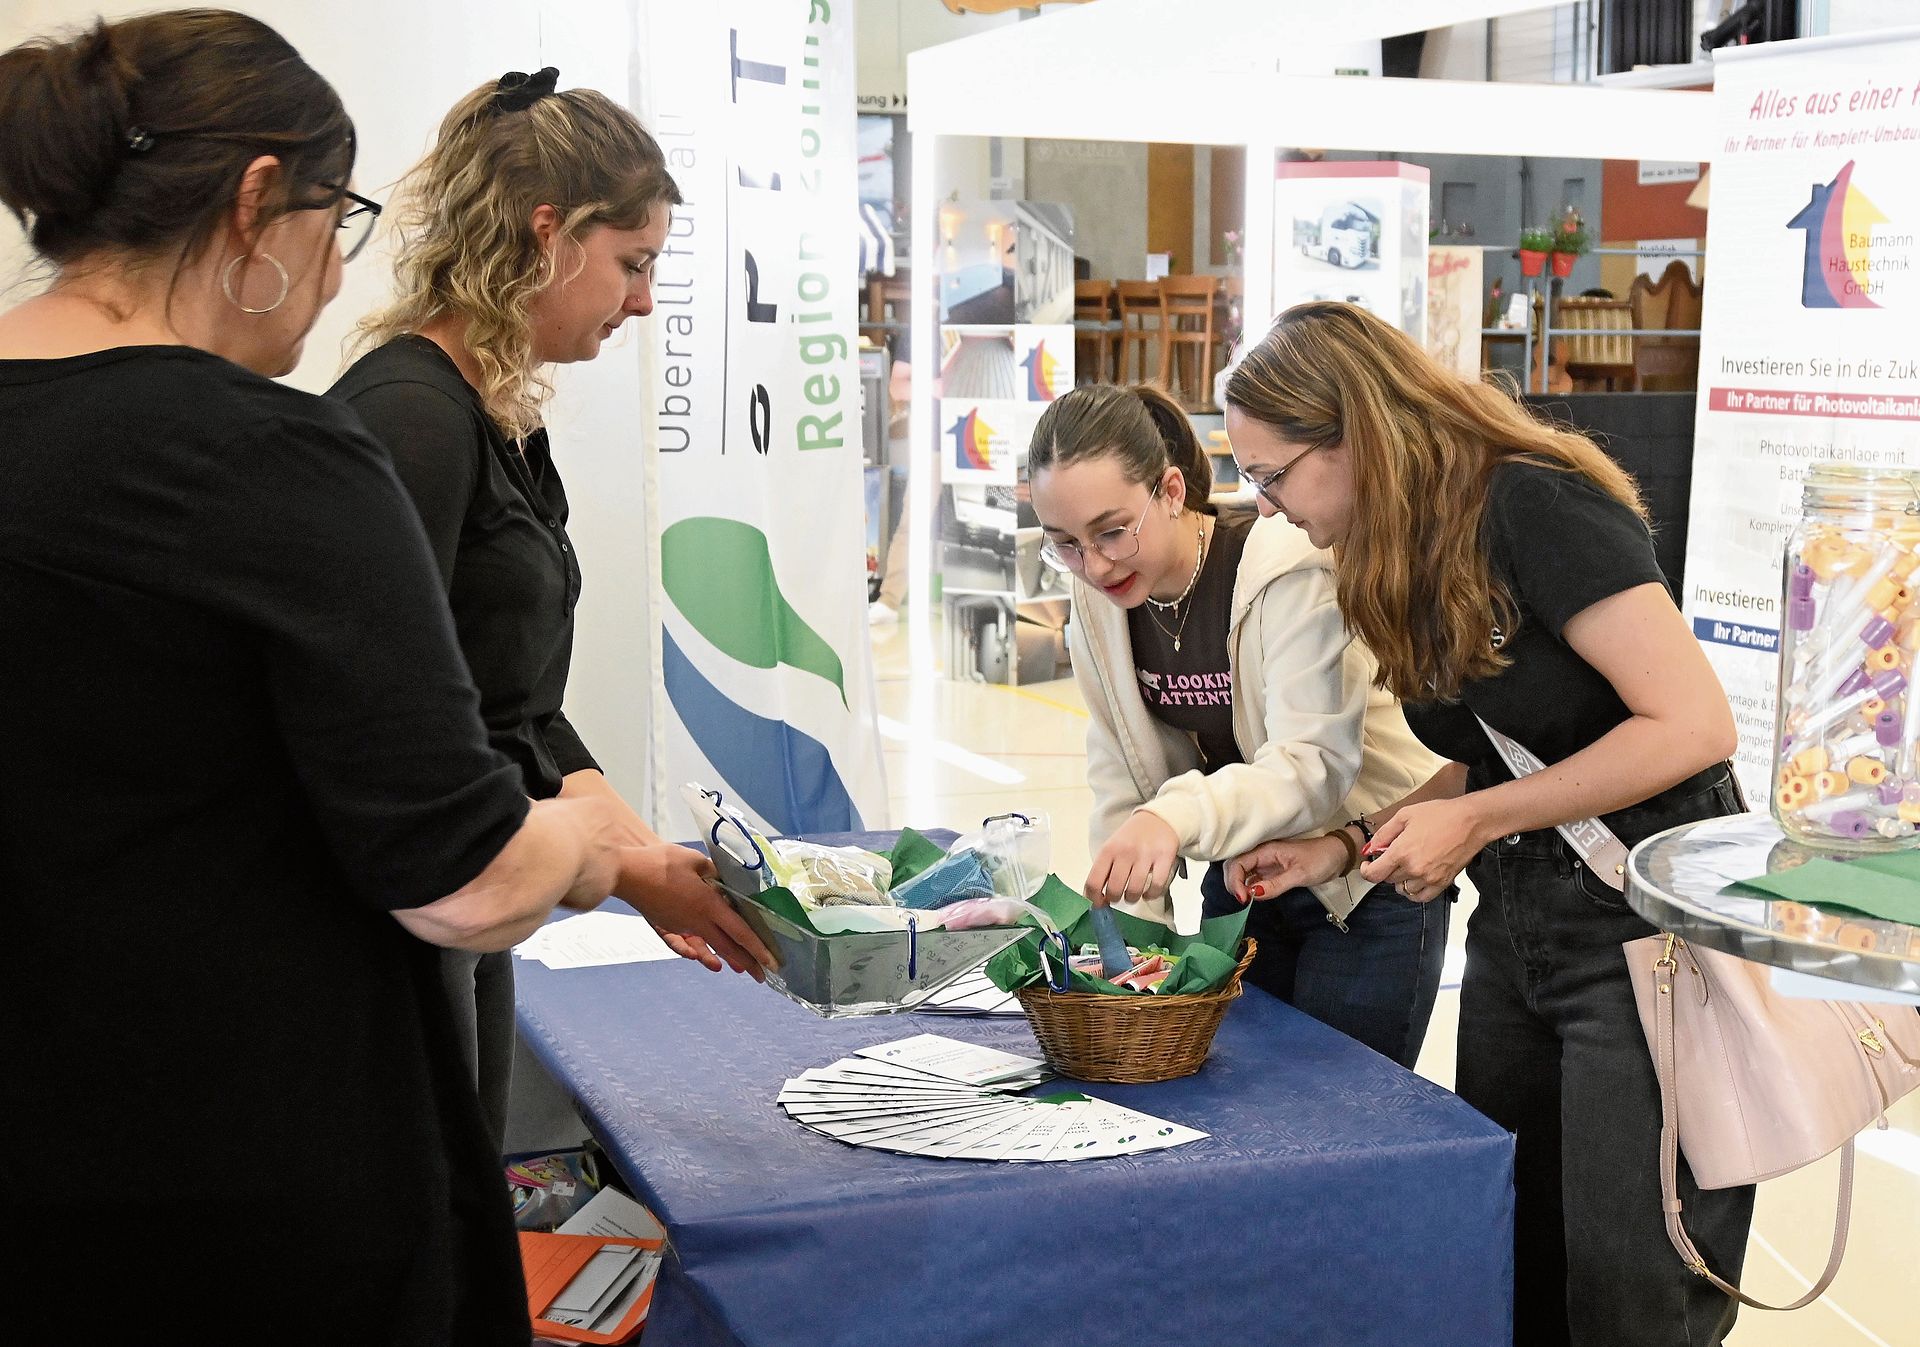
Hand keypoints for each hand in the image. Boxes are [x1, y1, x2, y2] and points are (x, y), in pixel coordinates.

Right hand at [616, 843, 777, 979]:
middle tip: (762, 976)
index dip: (758, 948)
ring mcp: (682, 926)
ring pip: (710, 946)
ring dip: (727, 958)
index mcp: (709, 905)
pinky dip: (695, 951)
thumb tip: (731, 881)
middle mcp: (698, 921)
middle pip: (728, 947)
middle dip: (747, 962)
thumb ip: (717, 873)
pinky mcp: (668, 925)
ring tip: (740, 970)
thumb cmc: (662, 862)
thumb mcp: (697, 861)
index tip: (772, 963)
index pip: (740, 931)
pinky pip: (686, 942)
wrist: (627, 872)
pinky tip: (701, 957)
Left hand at [1084, 811, 1179, 906]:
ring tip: (1133, 894)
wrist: (1158, 819)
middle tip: (1118, 896)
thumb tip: (1096, 897)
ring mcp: (1145, 855)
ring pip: (1134, 890)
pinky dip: (1151, 894)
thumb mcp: (1112, 847)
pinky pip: (1156, 886)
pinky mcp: (1164, 858)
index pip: (1094, 881)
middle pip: (1114, 889)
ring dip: (1132, 898)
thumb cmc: (1132, 837)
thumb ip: (1104, 870)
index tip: (1098, 903)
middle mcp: (1125, 852)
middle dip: (1114, 898)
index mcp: (1108, 850)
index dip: (1094, 898)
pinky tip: (1148, 891)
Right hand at [1224, 834, 1349, 903]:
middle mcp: (1261, 854)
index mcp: (1266, 850)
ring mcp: (1265, 862)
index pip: (1238, 862)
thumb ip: (1275, 885)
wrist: (1336, 855)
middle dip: (1233, 883)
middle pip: (1235, 865)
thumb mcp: (1299, 874)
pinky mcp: (1270, 869)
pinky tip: (1251, 896)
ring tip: (1245, 900)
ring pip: (1241, 871)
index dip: (1235, 880)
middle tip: (1242, 901)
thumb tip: (1253, 894)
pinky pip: (1252, 876)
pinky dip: (1247, 886)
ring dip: (1238, 885)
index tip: (1243, 898)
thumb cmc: (1320, 860)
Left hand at [1357, 797, 1485, 902]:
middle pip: (1388, 880)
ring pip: (1403, 889)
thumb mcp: (1405, 815)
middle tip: (1393, 856)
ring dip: (1400, 880)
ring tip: (1406, 865)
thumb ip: (1384, 834)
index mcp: (1401, 852)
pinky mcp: (1443, 883)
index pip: (1374, 874)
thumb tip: (1371, 848)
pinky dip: (1414, 892)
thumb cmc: (1440, 814)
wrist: (1471, 821)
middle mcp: (1414, 869)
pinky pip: (1421, 897)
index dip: (1366, 871)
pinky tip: (1415, 880)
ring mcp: (1429, 878)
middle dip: (1386, 869)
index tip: (1367, 865)